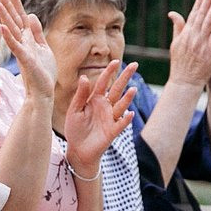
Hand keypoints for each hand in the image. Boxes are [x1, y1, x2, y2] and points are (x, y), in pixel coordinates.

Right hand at [0, 0, 56, 98]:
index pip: (20, 16)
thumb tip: (32, 14)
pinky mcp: (25, 59)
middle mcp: (23, 42)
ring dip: (3, 16)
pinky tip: (2, 26)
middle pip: (13, 19)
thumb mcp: (43, 47)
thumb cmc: (43, 72)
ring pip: (12, 29)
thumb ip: (37, 32)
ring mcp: (22, 50)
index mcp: (28, 38)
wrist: (43, 92)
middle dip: (6, 4)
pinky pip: (15, 46)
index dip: (15, 2)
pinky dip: (9, 36)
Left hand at [61, 60, 138, 175]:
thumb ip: (80, 94)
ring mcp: (110, 118)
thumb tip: (84, 77)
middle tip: (135, 65)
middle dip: (125, 77)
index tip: (116, 61)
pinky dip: (126, 119)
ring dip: (127, 98)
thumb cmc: (75, 129)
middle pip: (117, 89)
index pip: (103, 82)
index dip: (109, 72)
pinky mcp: (112, 131)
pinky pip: (121, 124)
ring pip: (121, 105)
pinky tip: (130, 113)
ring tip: (133, 89)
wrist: (77, 150)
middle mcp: (105, 106)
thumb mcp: (74, 110)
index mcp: (95, 99)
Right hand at [166, 0, 210, 88]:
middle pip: (202, 14)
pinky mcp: (209, 51)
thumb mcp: (176, 43)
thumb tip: (173, 14)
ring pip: (209, 22)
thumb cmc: (181, 64)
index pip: (194, 12)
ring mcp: (201, 43)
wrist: (184, 82)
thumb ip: (178, 27)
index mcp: (186, 33)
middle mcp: (193, 35)